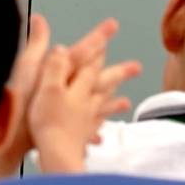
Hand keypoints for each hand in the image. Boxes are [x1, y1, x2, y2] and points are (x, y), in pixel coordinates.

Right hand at [27, 17, 140, 167]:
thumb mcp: (47, 87)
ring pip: (103, 107)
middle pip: (105, 83)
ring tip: (126, 102)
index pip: (90, 61)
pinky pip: (93, 131)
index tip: (111, 30)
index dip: (99, 45)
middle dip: (119, 73)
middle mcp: (86, 101)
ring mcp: (86, 120)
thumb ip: (55, 67)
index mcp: (78, 86)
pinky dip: (98, 131)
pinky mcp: (80, 137)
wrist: (57, 153)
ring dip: (113, 103)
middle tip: (137, 67)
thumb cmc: (49, 120)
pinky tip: (101, 137)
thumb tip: (61, 47)